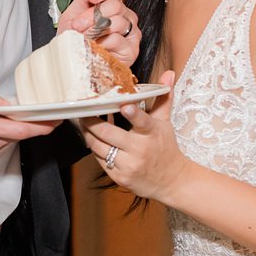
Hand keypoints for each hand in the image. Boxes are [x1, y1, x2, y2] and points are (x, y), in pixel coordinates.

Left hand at [56, 0, 140, 66]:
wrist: (73, 63)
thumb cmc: (75, 39)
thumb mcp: (73, 15)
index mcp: (111, 2)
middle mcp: (124, 15)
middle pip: (115, 5)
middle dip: (91, 15)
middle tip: (77, 25)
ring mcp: (131, 32)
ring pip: (117, 22)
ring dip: (94, 30)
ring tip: (83, 38)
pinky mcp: (131, 49)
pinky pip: (117, 40)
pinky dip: (101, 44)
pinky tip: (95, 48)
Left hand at [79, 71, 185, 200]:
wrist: (172, 181)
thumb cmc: (165, 147)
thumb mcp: (165, 123)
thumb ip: (162, 98)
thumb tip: (169, 74)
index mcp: (152, 133)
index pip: (143, 121)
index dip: (133, 114)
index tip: (125, 105)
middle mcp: (140, 150)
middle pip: (108, 134)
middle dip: (91, 121)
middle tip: (83, 111)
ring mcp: (129, 165)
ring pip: (99, 147)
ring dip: (88, 134)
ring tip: (84, 123)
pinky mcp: (121, 178)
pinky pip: (100, 160)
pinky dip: (95, 148)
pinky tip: (93, 139)